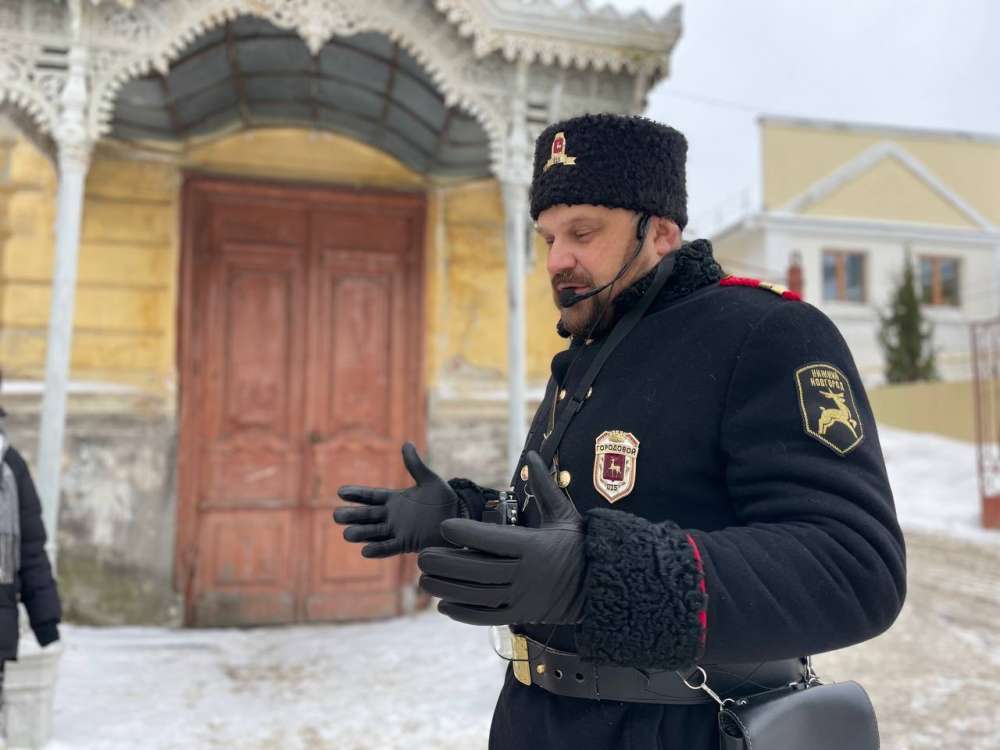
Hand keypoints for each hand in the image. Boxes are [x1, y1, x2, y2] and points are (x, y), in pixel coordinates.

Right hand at [334, 442, 459, 556]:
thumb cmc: (443, 499)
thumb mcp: (429, 480)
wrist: (458, 519)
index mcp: (393, 499)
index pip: (370, 496)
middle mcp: (391, 516)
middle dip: (352, 515)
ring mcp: (396, 530)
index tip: (340, 491)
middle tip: (336, 515)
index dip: (356, 494)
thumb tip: (406, 444)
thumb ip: (416, 465)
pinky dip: (378, 549)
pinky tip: (365, 551)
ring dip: (361, 533)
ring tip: (347, 534)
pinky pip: (389, 547)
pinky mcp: (406, 543)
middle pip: (367, 515)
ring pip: (374, 532)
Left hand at [418, 451, 585, 625]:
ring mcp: (522, 598)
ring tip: (424, 580)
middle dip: (447, 564)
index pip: (493, 540)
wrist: (599, 586)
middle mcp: (526, 575)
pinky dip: (464, 613)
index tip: (443, 527)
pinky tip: (443, 606)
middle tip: (421, 556)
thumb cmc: (579, 545)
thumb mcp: (564, 515)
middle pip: (478, 570)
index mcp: (534, 547)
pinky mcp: (521, 615)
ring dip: (448, 588)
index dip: (466, 533)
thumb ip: (544, 487)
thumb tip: (530, 454)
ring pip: (478, 595)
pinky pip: (488, 617)